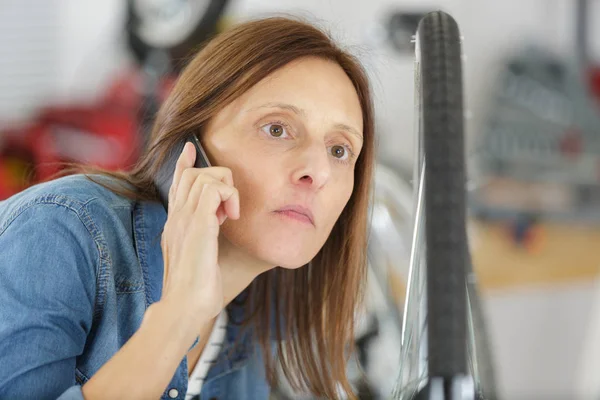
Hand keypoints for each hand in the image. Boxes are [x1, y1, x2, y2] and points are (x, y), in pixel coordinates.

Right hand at [159, 142, 239, 323]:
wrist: (184, 307)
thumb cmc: (194, 290)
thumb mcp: (197, 257)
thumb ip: (201, 239)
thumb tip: (215, 229)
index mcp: (175, 223)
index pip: (178, 184)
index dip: (185, 164)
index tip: (190, 149)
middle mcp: (177, 217)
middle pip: (192, 173)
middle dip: (218, 177)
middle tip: (230, 208)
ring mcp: (185, 219)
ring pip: (205, 176)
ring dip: (226, 189)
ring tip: (231, 215)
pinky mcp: (198, 224)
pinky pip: (215, 189)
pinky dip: (229, 196)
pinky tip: (232, 217)